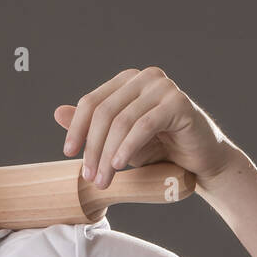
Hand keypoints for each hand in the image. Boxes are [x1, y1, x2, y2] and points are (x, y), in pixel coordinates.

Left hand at [54, 67, 236, 189]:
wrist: (199, 162)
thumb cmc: (159, 148)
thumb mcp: (118, 139)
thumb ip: (92, 126)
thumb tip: (57, 113)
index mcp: (127, 81)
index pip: (92, 101)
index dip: (77, 128)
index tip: (68, 153)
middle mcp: (144, 78)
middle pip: (104, 112)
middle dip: (92, 147)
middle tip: (89, 176)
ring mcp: (163, 87)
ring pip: (122, 121)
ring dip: (108, 154)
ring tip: (103, 179)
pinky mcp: (178, 103)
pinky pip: (143, 126)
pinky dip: (127, 147)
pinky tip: (119, 165)